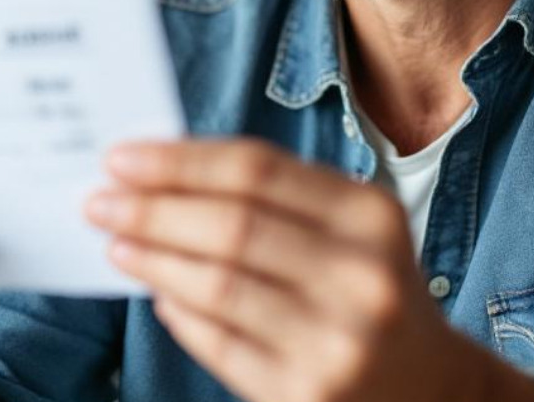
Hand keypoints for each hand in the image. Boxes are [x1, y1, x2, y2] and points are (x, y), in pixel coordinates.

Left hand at [84, 138, 533, 401]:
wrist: (433, 392)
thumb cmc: (372, 290)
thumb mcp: (354, 230)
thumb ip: (277, 197)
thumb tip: (166, 172)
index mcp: (371, 215)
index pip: (257, 168)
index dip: (181, 160)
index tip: (122, 156)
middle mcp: (362, 275)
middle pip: (233, 225)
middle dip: (153, 208)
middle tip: (99, 199)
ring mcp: (337, 340)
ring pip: (219, 285)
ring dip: (154, 259)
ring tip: (116, 242)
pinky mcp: (308, 395)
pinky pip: (221, 345)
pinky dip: (179, 313)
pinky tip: (155, 292)